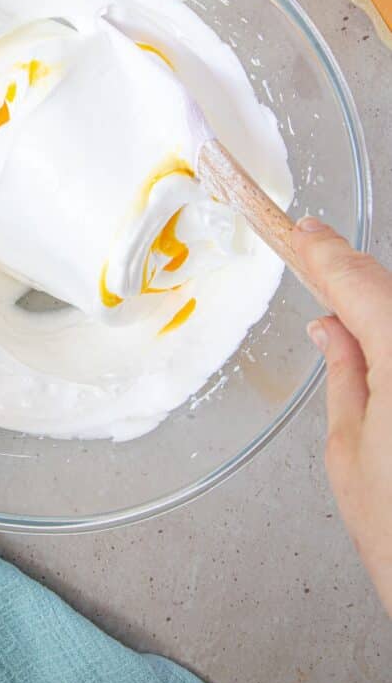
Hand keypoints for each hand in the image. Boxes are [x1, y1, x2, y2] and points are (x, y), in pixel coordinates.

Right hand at [294, 217, 391, 616]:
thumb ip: (345, 373)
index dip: (326, 253)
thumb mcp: (350, 452)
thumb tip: (331, 327)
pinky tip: (376, 342)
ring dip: (380, 304)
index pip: (360, 284)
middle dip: (353, 275)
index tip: (302, 230)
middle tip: (314, 254)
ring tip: (343, 307)